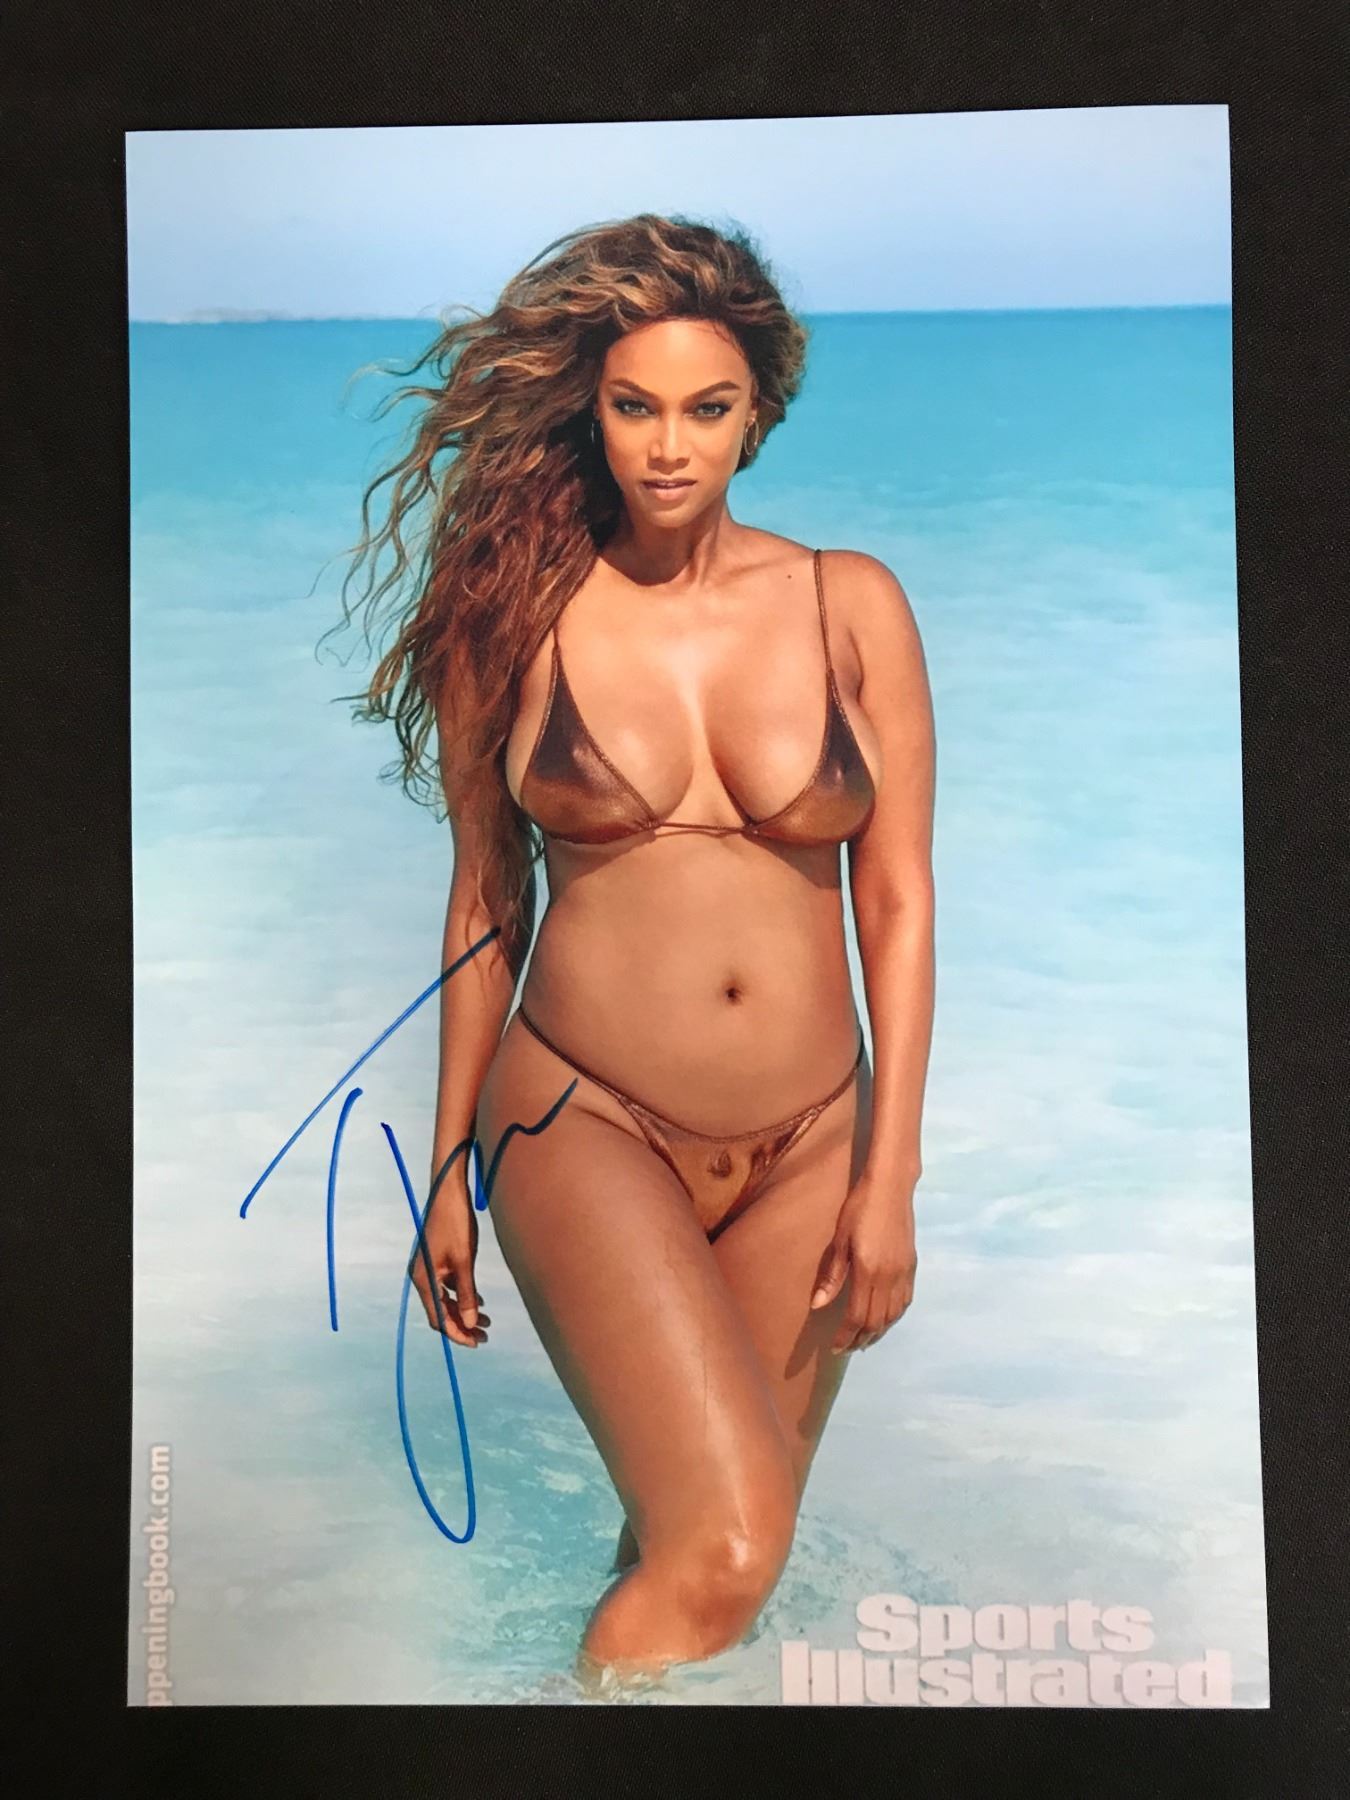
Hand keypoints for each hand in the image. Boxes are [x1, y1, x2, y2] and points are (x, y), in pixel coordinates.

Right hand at [407, 1161, 490, 1348]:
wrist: (448, 1190)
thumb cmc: (456, 1222)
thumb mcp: (464, 1260)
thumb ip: (466, 1293)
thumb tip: (469, 1323)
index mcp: (424, 1279)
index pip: (439, 1318)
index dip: (457, 1333)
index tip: (477, 1343)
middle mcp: (422, 1276)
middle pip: (441, 1311)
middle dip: (462, 1325)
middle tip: (485, 1336)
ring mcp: (428, 1268)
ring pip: (445, 1299)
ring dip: (464, 1311)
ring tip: (487, 1321)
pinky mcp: (437, 1259)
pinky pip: (448, 1286)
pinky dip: (462, 1295)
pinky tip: (479, 1301)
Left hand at [809, 1172, 917, 1353]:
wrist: (890, 1187)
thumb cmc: (859, 1208)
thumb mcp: (840, 1240)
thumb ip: (833, 1275)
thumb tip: (818, 1305)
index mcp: (868, 1272)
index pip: (857, 1317)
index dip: (845, 1336)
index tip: (835, 1347)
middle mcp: (889, 1277)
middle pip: (876, 1321)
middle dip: (861, 1339)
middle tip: (847, 1347)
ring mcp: (904, 1273)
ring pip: (893, 1315)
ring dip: (878, 1331)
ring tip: (864, 1338)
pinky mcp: (912, 1266)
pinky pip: (905, 1301)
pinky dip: (894, 1316)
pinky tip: (885, 1318)